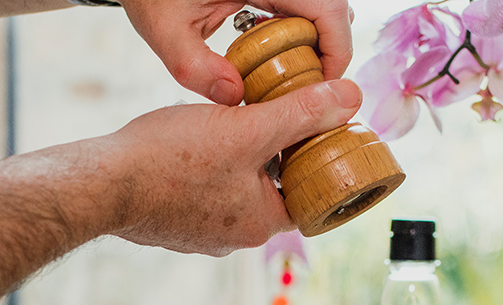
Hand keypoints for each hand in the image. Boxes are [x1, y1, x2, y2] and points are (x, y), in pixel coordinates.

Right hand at [91, 78, 360, 254]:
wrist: (103, 184)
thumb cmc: (172, 160)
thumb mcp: (248, 128)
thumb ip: (300, 114)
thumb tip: (351, 97)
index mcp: (260, 224)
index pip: (304, 193)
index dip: (310, 158)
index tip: (309, 130)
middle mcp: (231, 239)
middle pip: (267, 191)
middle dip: (268, 156)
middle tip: (265, 117)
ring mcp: (196, 236)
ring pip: (230, 192)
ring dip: (232, 163)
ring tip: (224, 127)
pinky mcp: (168, 227)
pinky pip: (197, 196)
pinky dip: (199, 173)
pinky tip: (187, 147)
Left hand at [119, 0, 353, 105]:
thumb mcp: (165, 28)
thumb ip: (195, 67)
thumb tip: (234, 98)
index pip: (331, 11)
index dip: (337, 53)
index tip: (321, 91)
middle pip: (332, 12)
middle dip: (327, 54)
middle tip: (302, 94)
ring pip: (320, 9)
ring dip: (313, 45)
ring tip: (287, 81)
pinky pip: (300, 7)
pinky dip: (295, 35)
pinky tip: (272, 61)